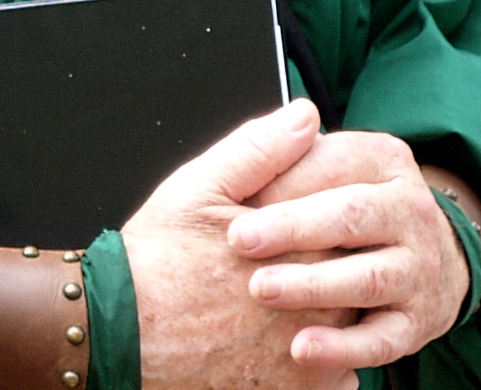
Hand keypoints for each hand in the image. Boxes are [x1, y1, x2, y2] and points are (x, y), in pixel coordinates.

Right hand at [123, 99, 361, 389]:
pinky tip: (299, 343)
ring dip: (339, 310)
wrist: (122, 333)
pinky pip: (339, 379)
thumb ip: (261, 149)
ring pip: (352, 326)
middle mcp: (311, 302)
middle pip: (358, 273)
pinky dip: (328, 364)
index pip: (352, 221)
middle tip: (306, 255)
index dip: (334, 212)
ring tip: (307, 298)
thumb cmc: (156, 259)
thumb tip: (306, 117)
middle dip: (339, 261)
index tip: (315, 209)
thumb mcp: (200, 187)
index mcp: (298, 247)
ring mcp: (304, 354)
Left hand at [228, 133, 470, 372]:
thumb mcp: (322, 166)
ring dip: (314, 286)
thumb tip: (297, 115)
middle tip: (240, 242)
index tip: (237, 202)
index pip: (334, 164)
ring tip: (262, 291)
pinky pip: (382, 339)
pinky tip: (302, 348)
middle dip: (293, 227)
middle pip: (353, 214)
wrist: (419, 261)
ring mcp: (418, 268)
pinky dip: (343, 347)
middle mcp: (409, 210)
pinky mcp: (415, 322)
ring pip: (369, 277)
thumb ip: (292, 147)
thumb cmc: (343, 208)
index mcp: (383, 161)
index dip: (282, 182)